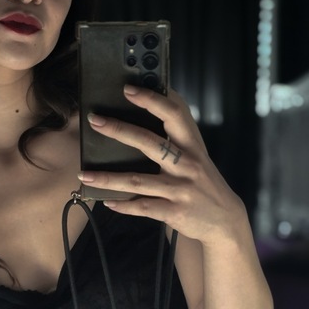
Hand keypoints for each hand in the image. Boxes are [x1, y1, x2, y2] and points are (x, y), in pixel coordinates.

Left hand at [77, 84, 245, 245]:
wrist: (225, 220)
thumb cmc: (203, 182)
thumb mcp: (196, 156)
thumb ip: (175, 139)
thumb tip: (145, 112)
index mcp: (192, 145)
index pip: (174, 113)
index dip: (152, 99)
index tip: (128, 88)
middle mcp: (187, 164)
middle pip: (149, 142)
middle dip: (119, 130)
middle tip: (94, 120)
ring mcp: (181, 189)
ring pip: (137, 180)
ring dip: (107, 178)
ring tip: (84, 174)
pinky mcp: (175, 212)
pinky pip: (142, 207)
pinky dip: (122, 204)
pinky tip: (106, 202)